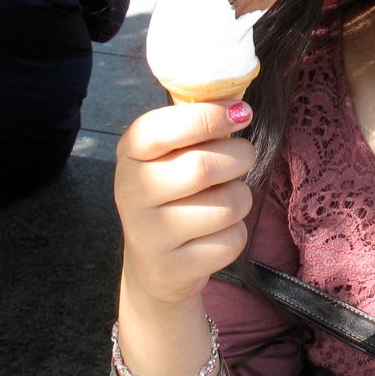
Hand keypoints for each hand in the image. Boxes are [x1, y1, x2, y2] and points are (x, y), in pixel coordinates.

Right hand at [114, 101, 256, 309]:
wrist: (154, 265)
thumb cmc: (173, 195)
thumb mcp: (170, 156)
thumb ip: (196, 127)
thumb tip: (238, 107)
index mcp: (130, 154)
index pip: (161, 128)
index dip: (207, 117)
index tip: (240, 113)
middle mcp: (132, 192)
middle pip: (202, 167)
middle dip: (239, 157)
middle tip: (243, 157)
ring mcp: (149, 234)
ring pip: (226, 205)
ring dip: (241, 198)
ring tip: (226, 199)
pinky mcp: (174, 268)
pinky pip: (230, 241)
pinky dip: (236, 234)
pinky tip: (216, 234)